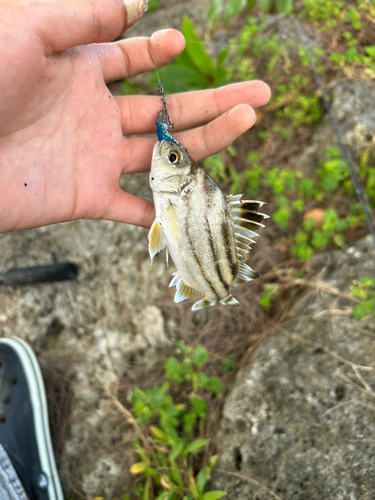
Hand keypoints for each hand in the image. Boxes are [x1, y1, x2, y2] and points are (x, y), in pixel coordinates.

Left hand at [0, 0, 270, 232]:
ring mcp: (96, 158)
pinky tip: (193, 207)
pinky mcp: (87, 196)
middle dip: (214, 100)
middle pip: (167, 109)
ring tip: (247, 123)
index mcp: (80, 73)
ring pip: (162, 153)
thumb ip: (78, 17)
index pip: (131, 61)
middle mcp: (95, 116)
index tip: (179, 40)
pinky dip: (161, 211)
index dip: (158, 50)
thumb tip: (133, 4)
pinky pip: (132, 208)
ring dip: (206, 142)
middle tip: (258, 95)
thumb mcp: (26, 32)